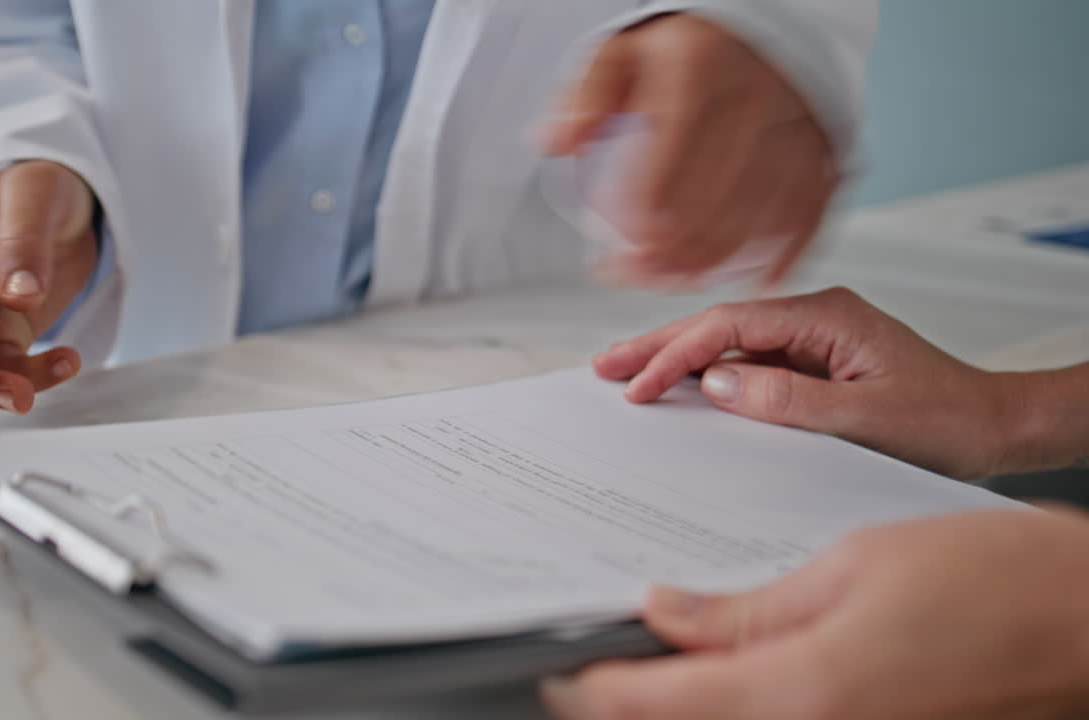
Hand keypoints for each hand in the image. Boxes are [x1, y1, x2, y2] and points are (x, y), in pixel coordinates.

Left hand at [542, 507, 1088, 719]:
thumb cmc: (999, 582)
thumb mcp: (851, 568)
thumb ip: (746, 609)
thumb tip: (665, 613)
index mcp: (802, 694)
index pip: (658, 704)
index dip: (592, 688)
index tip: (555, 670)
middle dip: (630, 700)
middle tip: (592, 657)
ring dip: (683, 702)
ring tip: (654, 654)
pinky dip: (738, 701)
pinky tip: (726, 666)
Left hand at [543, 13, 837, 286]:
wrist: (760, 22)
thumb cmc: (688, 42)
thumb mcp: (622, 50)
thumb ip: (586, 96)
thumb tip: (555, 141)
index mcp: (698, 72)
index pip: (664, 178)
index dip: (639, 234)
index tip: (616, 263)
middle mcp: (755, 98)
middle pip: (711, 209)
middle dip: (671, 259)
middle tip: (643, 278)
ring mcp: (797, 125)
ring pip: (758, 220)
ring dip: (716, 265)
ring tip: (680, 280)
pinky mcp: (827, 148)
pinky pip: (809, 213)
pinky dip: (782, 254)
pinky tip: (753, 277)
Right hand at [593, 287, 1015, 479]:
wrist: (997, 427)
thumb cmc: (948, 420)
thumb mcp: (865, 420)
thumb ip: (786, 401)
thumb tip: (715, 384)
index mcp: (827, 316)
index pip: (730, 325)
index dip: (676, 353)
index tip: (638, 383)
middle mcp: (815, 318)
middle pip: (718, 324)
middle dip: (657, 344)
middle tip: (605, 365)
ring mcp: (812, 339)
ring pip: (728, 344)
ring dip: (677, 359)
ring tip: (626, 373)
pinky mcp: (812, 362)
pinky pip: (748, 364)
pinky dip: (707, 376)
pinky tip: (679, 389)